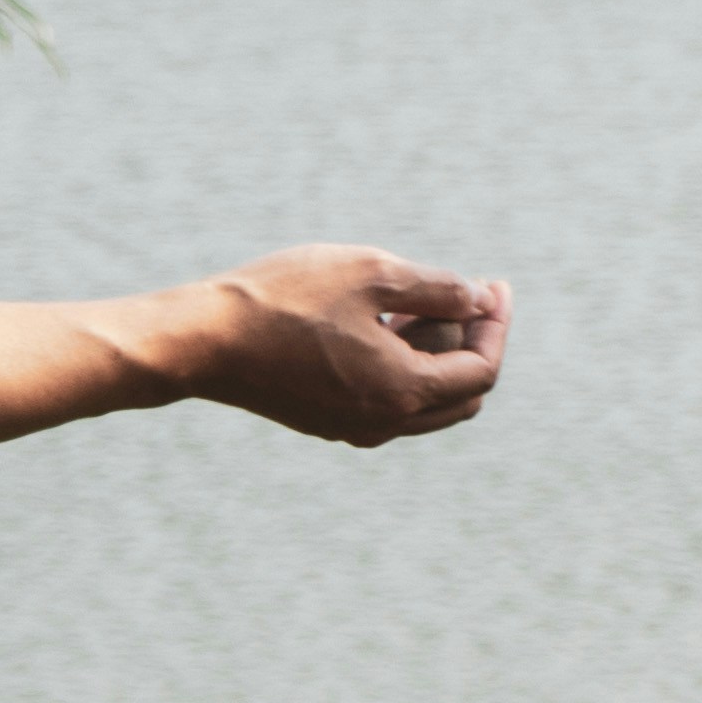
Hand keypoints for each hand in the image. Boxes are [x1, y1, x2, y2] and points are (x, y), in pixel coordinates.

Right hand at [184, 248, 511, 446]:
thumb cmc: (286, 298)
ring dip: (434, 354)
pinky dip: (401, 366)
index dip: (496, 326)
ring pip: (424, 402)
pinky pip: (388, 402)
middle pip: (461, 395)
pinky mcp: (326, 422)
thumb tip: (478, 299)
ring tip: (414, 301)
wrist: (205, 340)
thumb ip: (437, 289)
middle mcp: (384, 424)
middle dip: (472, 343)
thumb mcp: (372, 273)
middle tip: (465, 294)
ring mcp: (353, 429)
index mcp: (403, 391)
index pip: (481, 371)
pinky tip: (379, 324)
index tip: (494, 285)